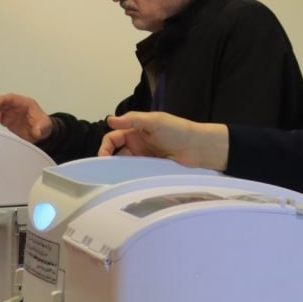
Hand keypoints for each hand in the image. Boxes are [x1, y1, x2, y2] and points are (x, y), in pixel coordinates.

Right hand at [0, 93, 53, 143]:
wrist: (42, 134)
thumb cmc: (44, 126)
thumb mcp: (45, 127)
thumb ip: (41, 129)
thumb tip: (38, 131)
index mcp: (25, 103)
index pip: (11, 97)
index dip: (1, 100)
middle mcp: (17, 106)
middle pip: (1, 102)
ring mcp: (11, 112)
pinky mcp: (8, 120)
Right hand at [99, 112, 229, 170]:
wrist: (199, 148)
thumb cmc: (178, 130)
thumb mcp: (155, 120)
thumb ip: (132, 120)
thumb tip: (110, 119)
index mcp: (136, 130)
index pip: (113, 138)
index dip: (105, 147)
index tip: (103, 158)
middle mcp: (138, 144)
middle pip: (116, 153)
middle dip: (110, 161)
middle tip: (106, 172)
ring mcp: (144, 158)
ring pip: (125, 165)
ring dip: (120, 170)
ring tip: (116, 178)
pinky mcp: (152, 169)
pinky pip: (137, 173)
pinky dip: (131, 177)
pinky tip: (128, 181)